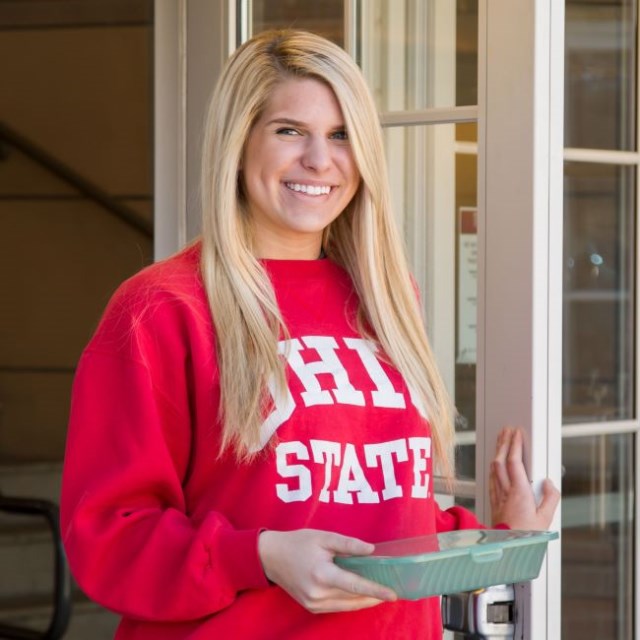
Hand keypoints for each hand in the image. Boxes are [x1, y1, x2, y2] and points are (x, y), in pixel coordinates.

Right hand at [258, 529, 396, 612]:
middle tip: (392, 589)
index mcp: (322, 574)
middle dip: (373, 596)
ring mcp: (313, 604)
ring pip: (347, 606)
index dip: (375, 590)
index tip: (393, 595)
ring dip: (364, 601)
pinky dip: (350, 602)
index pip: (355, 585)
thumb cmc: (298, 543)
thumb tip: (372, 550)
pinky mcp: (311, 608)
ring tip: (381, 594)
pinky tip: (360, 595)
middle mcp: (318, 594)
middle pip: (353, 598)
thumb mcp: (323, 537)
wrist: (271, 557)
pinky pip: (337, 607)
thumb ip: (348, 544)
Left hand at [490, 427, 559, 529]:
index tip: (516, 433)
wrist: (507, 549)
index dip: (514, 445)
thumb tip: (548, 482)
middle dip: (503, 443)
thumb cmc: (527, 537)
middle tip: (506, 430)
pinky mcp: (494, 502)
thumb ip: (550, 498)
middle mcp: (506, 492)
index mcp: (519, 493)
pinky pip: (491, 479)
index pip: (514, 462)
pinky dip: (494, 467)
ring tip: (500, 441)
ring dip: (497, 452)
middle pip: (501, 461)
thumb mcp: (546, 519)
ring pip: (494, 468)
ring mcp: (498, 496)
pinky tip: (495, 464)